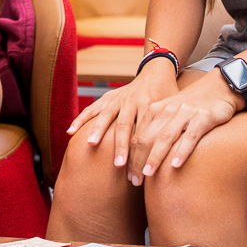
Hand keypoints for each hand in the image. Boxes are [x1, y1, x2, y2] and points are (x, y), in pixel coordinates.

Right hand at [65, 58, 178, 173]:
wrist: (157, 72)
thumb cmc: (168, 98)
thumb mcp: (174, 111)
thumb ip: (171, 129)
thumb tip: (175, 158)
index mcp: (151, 106)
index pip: (146, 133)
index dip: (143, 154)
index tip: (142, 174)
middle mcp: (133, 101)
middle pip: (126, 126)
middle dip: (121, 147)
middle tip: (119, 165)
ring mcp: (118, 98)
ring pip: (107, 115)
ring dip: (99, 130)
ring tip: (91, 144)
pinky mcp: (108, 97)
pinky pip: (93, 108)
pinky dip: (81, 119)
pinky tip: (70, 131)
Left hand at [126, 70, 242, 183]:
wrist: (218, 87)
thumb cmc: (192, 106)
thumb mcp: (170, 113)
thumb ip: (156, 129)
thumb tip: (140, 156)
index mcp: (155, 110)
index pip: (137, 136)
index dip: (130, 157)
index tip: (128, 176)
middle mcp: (167, 110)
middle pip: (146, 138)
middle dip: (138, 161)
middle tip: (135, 181)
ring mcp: (185, 113)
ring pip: (165, 137)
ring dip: (155, 157)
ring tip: (148, 174)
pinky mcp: (203, 117)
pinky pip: (190, 136)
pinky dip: (182, 151)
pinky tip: (175, 165)